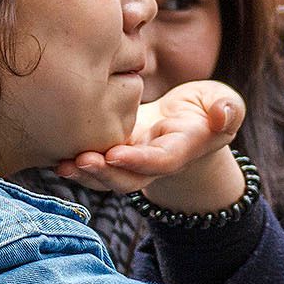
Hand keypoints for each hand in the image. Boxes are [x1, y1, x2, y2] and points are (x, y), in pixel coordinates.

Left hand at [55, 80, 245, 212]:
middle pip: (130, 179)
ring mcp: (132, 161)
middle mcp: (153, 162)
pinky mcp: (115, 153)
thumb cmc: (208, 109)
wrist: (189, 121)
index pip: (160, 161)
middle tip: (80, 161)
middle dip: (105, 175)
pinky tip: (54, 157)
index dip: (139, 161)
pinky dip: (76, 166)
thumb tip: (221, 115)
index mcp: (181, 149)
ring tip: (63, 164)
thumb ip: (229, 109)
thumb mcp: (227, 103)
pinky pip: (95, 166)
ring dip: (85, 175)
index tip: (116, 154)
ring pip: (109, 178)